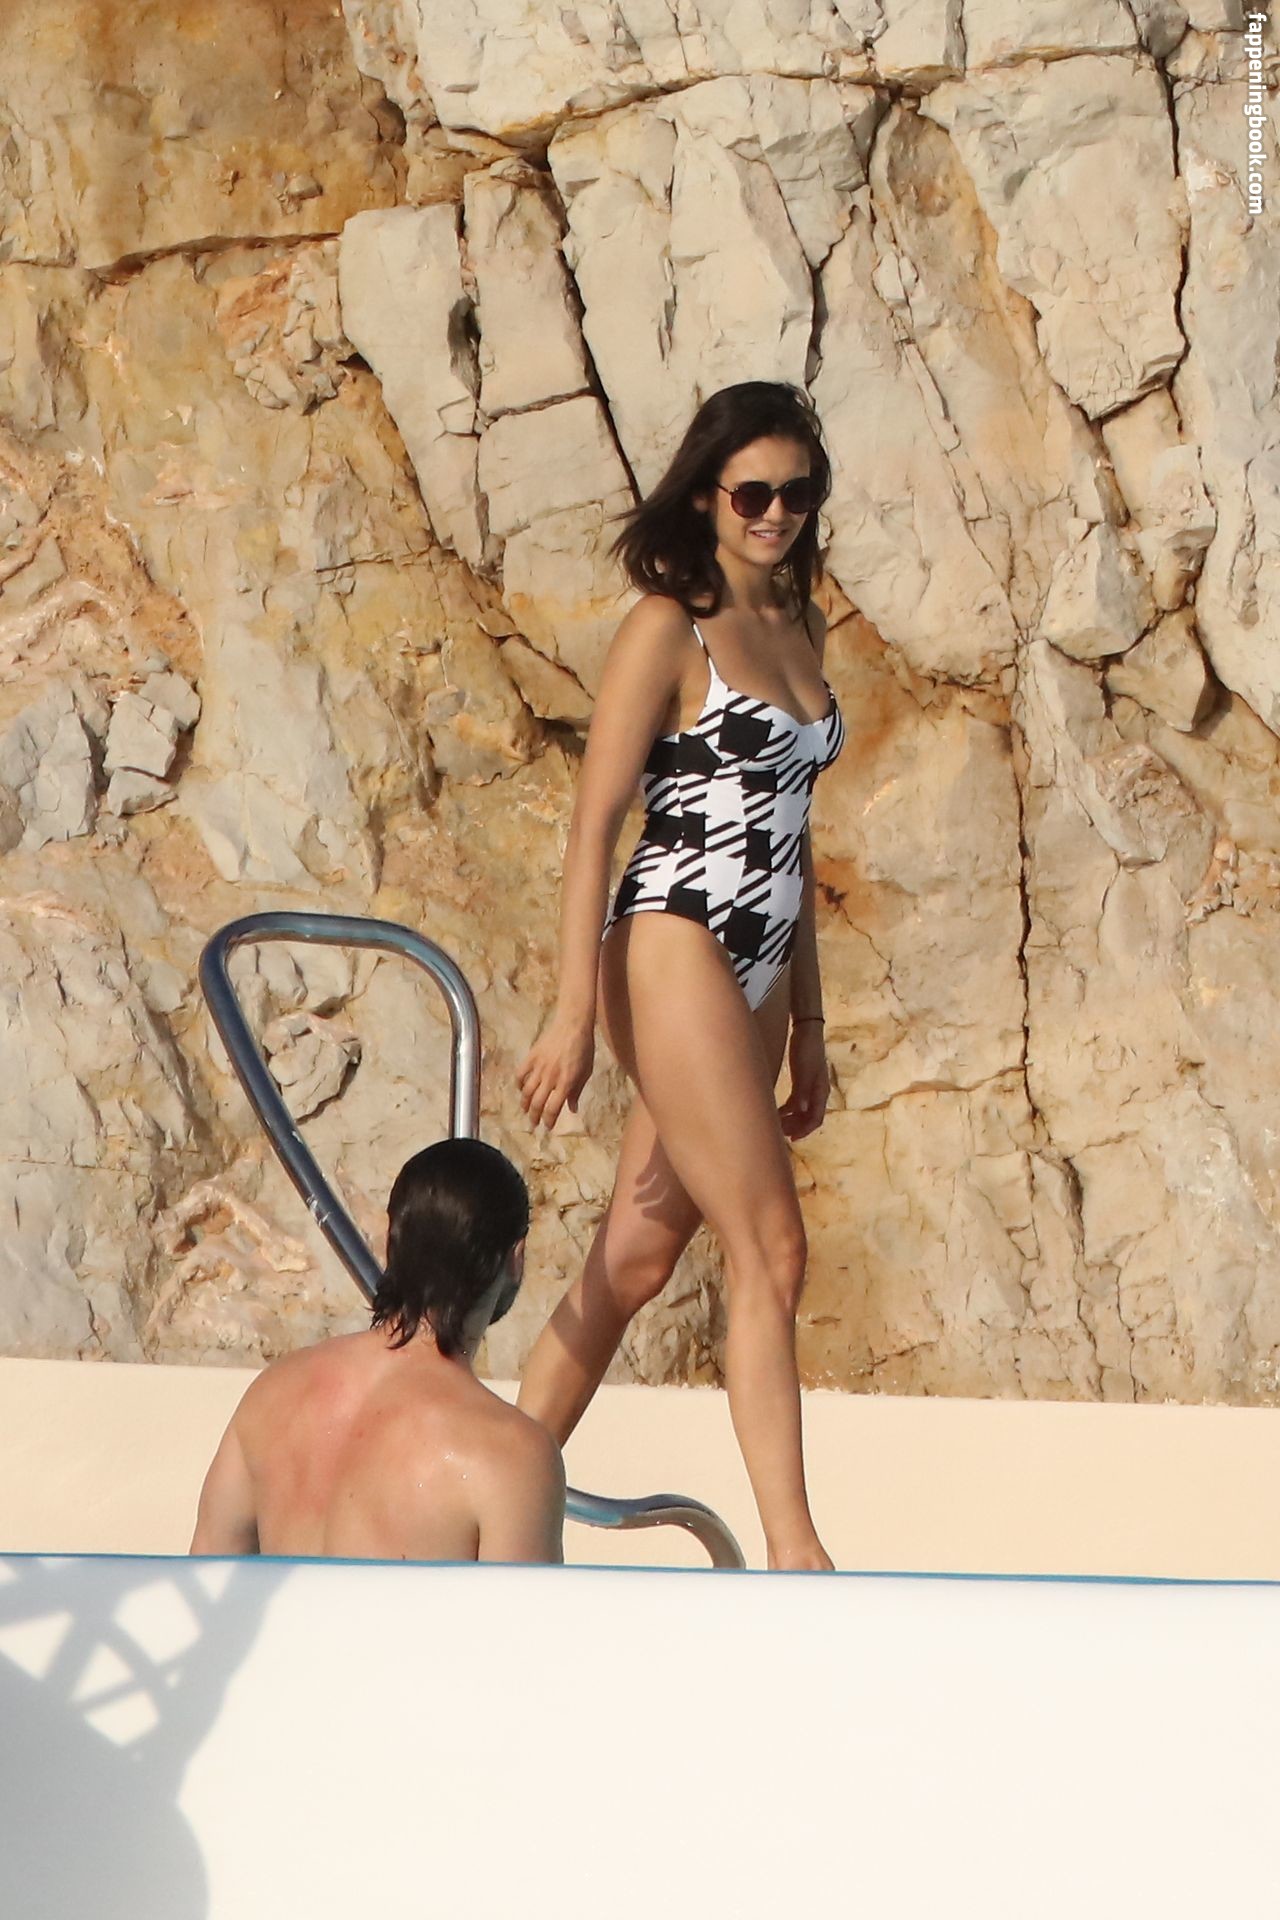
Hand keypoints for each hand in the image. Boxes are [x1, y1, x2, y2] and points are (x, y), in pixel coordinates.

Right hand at [517, 1014, 594, 1130]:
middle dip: (534, 1117)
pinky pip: (520, 1074)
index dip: (549, 1120)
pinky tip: (520, 1089)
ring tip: (525, 1110)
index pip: (553, 1108)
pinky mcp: (531, 1057)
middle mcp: (550, 1077)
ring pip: (526, 1091)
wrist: (573, 1025)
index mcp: (566, 1082)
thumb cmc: (584, 1049)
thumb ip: (577, 1092)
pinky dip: (518, 1084)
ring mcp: (539, 1067)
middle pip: (537, 1103)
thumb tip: (572, 1110)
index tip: (547, 1126)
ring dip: (525, 1104)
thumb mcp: (586, 1072)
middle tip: (533, 1124)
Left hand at [778, 1019, 828, 1140]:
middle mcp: (818, 1092)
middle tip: (780, 1134)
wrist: (806, 1030)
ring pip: (803, 1111)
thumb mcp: (803, 1070)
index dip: (804, 1130)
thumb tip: (802, 1111)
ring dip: (792, 1120)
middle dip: (796, 1127)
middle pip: (809, 1118)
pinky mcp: (803, 1081)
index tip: (791, 1139)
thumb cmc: (806, 1049)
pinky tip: (777, 1111)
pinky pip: (797, 1101)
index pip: (816, 1119)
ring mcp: (811, 1087)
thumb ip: (802, 1091)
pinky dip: (788, 1109)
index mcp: (820, 1092)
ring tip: (777, 1125)